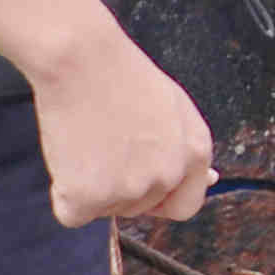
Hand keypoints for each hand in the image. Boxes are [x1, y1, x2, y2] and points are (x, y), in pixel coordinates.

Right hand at [29, 26, 217, 230]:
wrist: (82, 59)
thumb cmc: (120, 75)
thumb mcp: (174, 108)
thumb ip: (187, 149)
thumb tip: (211, 181)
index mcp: (195, 153)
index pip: (184, 205)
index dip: (157, 199)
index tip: (135, 181)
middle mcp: (169, 175)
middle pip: (138, 208)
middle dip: (118, 186)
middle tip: (101, 143)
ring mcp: (130, 189)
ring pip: (103, 210)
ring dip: (89, 187)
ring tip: (85, 140)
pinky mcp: (90, 196)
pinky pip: (71, 214)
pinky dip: (63, 194)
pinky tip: (66, 156)